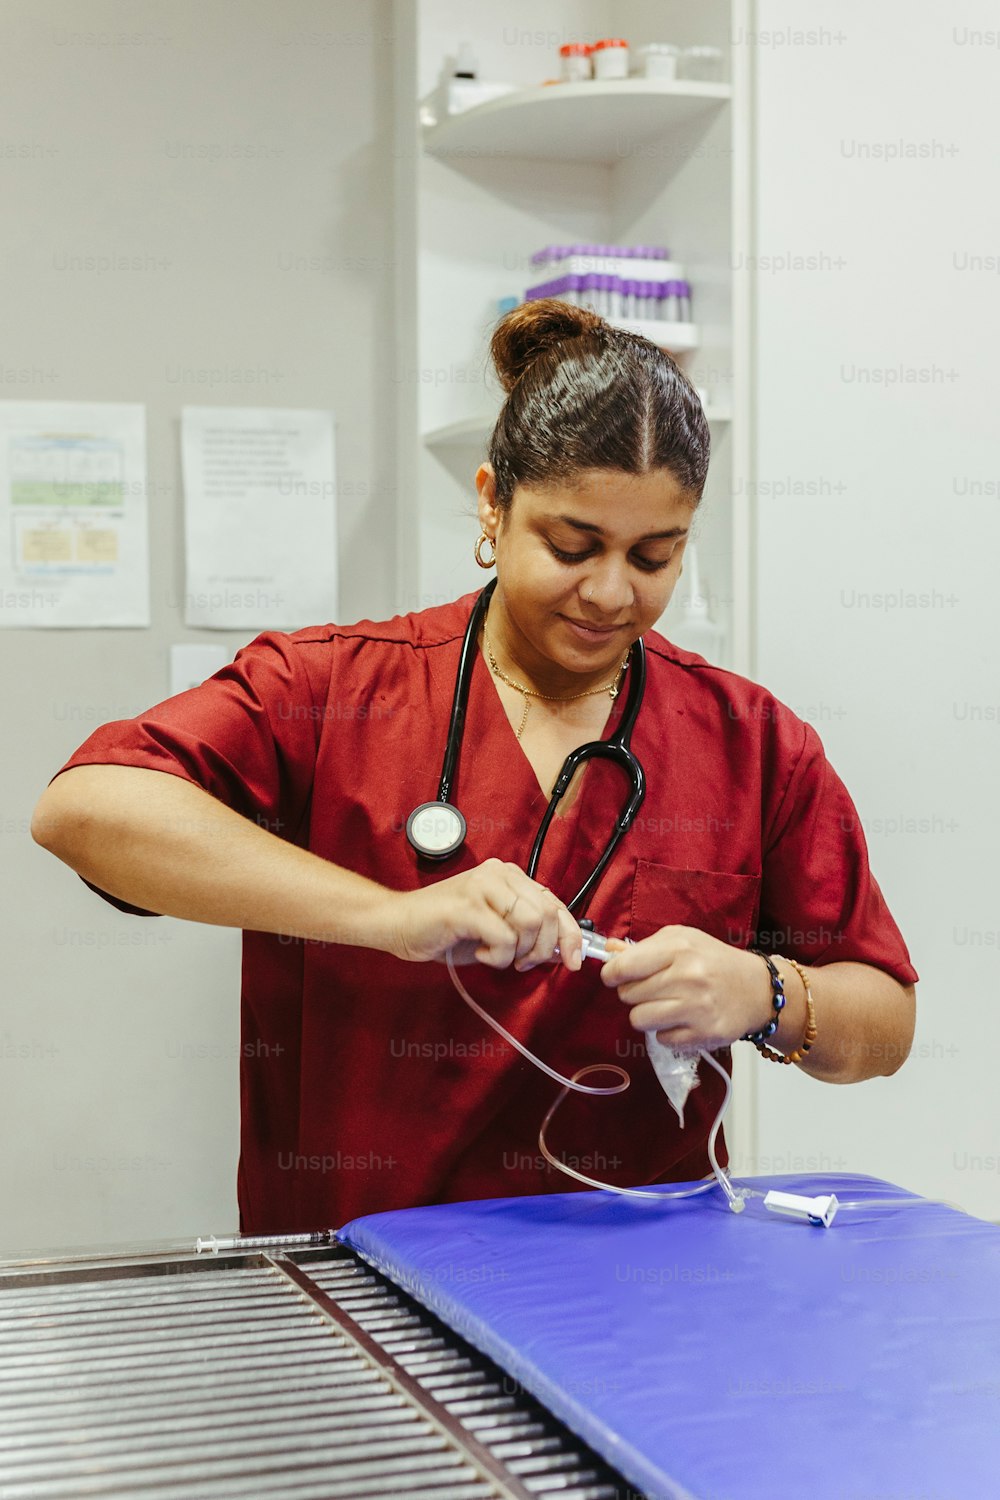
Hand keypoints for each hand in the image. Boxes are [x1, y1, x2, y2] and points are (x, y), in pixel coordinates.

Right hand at [378, 858, 582, 971]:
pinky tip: (478, 952)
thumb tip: (564, 950)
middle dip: (542, 949)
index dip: (571, 935)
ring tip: (495, 955)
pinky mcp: (467, 905)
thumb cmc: (446, 929)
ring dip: (518, 952)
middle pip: (547, 914)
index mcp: (509, 876)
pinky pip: (504, 937)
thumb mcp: (495, 929)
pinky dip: (496, 956)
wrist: (397, 924)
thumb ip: (527, 932)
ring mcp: (482, 886)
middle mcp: (499, 874)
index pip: (554, 903)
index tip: (573, 961)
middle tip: (521, 963)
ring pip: (529, 924)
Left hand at [599, 927, 771, 1049]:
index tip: (614, 977)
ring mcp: (697, 1007)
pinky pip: (661, 1039)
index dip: (612, 974)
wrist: (757, 990)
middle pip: (629, 994)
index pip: (625, 966)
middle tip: (651, 990)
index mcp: (680, 948)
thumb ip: (645, 947)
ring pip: (639, 1019)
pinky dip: (665, 1032)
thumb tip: (609, 951)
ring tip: (663, 1006)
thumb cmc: (714, 961)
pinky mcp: (704, 1033)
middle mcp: (688, 976)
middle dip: (633, 993)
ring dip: (645, 1015)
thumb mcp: (682, 941)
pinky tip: (681, 1019)